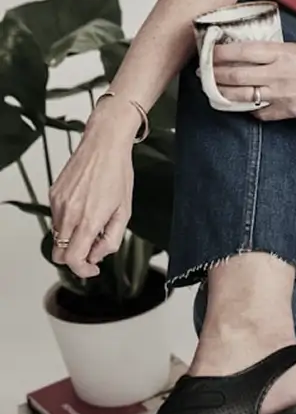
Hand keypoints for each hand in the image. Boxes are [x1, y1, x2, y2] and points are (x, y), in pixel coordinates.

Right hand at [48, 115, 134, 277]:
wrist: (104, 143)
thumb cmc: (118, 172)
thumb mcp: (125, 210)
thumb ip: (111, 239)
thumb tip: (97, 255)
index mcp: (89, 220)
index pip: (74, 260)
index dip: (83, 270)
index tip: (92, 268)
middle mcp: (69, 213)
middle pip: (60, 254)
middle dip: (75, 257)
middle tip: (92, 247)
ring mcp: (58, 203)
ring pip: (58, 236)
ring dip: (72, 237)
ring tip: (91, 218)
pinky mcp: (53, 194)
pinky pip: (56, 217)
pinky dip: (68, 220)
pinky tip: (84, 205)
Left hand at [210, 41, 295, 119]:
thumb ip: (278, 50)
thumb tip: (257, 50)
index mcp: (282, 53)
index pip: (242, 51)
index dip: (220, 52)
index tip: (209, 51)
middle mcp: (278, 74)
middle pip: (235, 75)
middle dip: (214, 74)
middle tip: (203, 72)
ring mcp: (281, 96)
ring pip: (241, 96)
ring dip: (222, 93)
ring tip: (212, 89)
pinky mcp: (286, 112)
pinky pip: (258, 112)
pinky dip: (246, 108)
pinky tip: (239, 104)